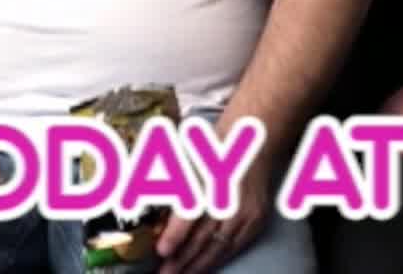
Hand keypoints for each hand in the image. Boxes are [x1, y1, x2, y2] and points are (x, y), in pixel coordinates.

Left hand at [156, 155, 272, 273]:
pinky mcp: (258, 219)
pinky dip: (217, 260)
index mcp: (211, 176)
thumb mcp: (189, 158)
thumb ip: (171, 183)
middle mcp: (232, 195)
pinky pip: (235, 246)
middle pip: (205, 234)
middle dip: (182, 259)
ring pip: (220, 245)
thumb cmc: (214, 150)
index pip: (194, 210)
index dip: (177, 232)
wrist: (253, 142)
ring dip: (197, 265)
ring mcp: (248, 210)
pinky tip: (202, 269)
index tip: (161, 250)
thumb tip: (145, 207)